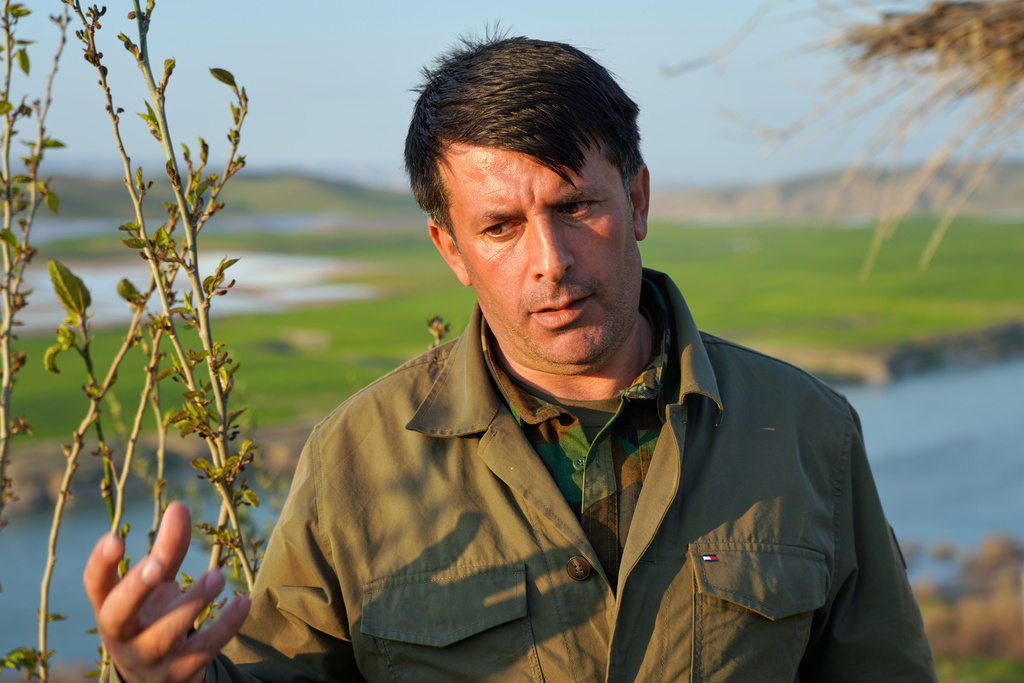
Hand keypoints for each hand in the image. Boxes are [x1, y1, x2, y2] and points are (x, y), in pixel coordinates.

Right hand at [83, 501, 249, 682]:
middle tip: (158, 564)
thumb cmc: (151, 615)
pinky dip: (225, 627)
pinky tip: (243, 602)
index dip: (101, 563)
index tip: (115, 537)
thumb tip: (179, 506)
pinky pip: (202, 651)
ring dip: (192, 604)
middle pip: (118, 614)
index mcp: (109, 606)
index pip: (95, 585)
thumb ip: (166, 549)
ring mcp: (148, 657)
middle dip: (137, 588)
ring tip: (218, 575)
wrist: (155, 675)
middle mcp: (121, 634)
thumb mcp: (155, 584)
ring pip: (165, 634)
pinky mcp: (178, 673)